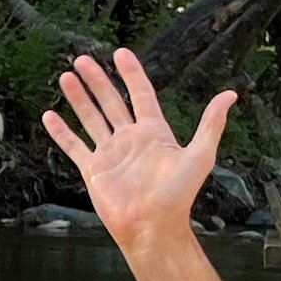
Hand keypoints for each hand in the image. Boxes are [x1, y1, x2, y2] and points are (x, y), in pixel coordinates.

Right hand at [43, 52, 235, 254]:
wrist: (152, 227)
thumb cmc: (177, 195)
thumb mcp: (200, 155)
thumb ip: (211, 123)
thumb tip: (230, 95)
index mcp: (154, 132)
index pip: (141, 94)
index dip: (131, 73)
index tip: (120, 53)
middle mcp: (130, 139)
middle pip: (111, 101)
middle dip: (97, 80)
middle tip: (82, 59)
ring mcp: (110, 154)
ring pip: (91, 118)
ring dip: (78, 98)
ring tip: (66, 77)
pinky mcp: (93, 170)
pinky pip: (74, 146)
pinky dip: (61, 132)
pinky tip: (50, 116)